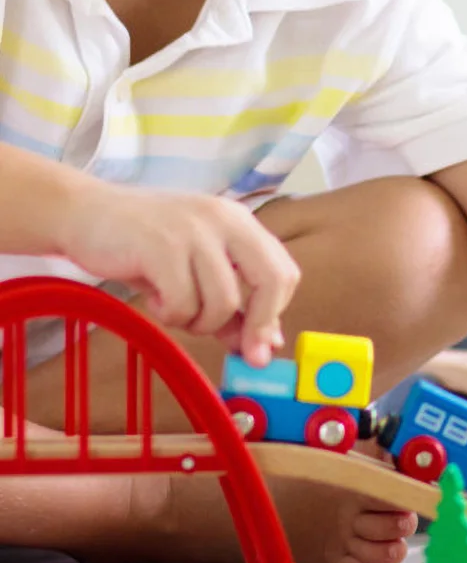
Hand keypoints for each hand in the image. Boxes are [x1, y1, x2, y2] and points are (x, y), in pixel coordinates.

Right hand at [54, 183, 300, 366]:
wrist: (85, 214)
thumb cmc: (145, 246)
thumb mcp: (197, 271)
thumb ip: (233, 305)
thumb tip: (266, 345)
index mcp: (241, 223)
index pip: (284, 271)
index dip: (275, 312)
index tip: (258, 344)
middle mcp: (227, 221)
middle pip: (272, 280)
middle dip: (258, 324)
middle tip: (238, 349)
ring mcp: (196, 231)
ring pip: (224, 302)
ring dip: (199, 322)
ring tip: (174, 308)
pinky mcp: (163, 246)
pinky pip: (184, 304)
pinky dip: (171, 315)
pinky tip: (155, 300)